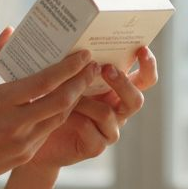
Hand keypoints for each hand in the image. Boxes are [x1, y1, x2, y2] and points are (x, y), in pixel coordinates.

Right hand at [0, 28, 100, 187]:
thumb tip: (9, 31)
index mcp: (0, 102)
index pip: (44, 82)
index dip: (68, 68)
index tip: (84, 54)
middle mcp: (15, 123)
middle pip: (61, 101)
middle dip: (81, 82)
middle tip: (93, 66)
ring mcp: (23, 142)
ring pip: (60, 117)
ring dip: (75, 98)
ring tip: (84, 81)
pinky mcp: (26, 155)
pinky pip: (49, 130)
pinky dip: (60, 114)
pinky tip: (65, 101)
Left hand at [24, 46, 158, 169]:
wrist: (39, 134)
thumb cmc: (55, 100)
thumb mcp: (71, 78)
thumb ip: (82, 64)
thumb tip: (82, 42)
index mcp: (118, 91)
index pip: (144, 78)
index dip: (148, 65)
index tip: (141, 48)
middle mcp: (118, 110)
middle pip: (136, 99)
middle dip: (122, 83)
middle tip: (106, 69)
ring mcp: (109, 130)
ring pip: (109, 114)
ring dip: (87, 101)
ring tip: (67, 94)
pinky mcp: (96, 146)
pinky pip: (90, 129)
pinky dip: (75, 118)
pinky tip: (61, 114)